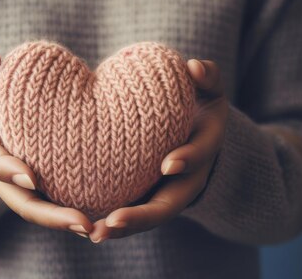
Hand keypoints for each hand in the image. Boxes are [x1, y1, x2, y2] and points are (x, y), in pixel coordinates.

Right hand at [0, 53, 93, 237]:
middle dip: (49, 215)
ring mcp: (16, 186)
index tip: (30, 177)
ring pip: (38, 210)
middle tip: (82, 223)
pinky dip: (69, 215)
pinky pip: (51, 205)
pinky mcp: (35, 189)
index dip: (8, 170)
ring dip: (63, 222)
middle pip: (21, 201)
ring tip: (93, 228)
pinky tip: (98, 220)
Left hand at [88, 59, 228, 242]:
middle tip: (114, 221)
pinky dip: (116, 224)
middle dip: (142, 216)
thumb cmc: (198, 102)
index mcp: (204, 147)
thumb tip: (195, 67)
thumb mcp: (210, 88)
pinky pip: (134, 213)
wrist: (194, 129)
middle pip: (169, 204)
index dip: (187, 159)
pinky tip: (90, 230)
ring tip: (95, 234)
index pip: (199, 156)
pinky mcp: (149, 197)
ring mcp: (168, 192)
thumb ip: (209, 75)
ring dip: (124, 228)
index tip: (168, 164)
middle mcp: (188, 179)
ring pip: (148, 216)